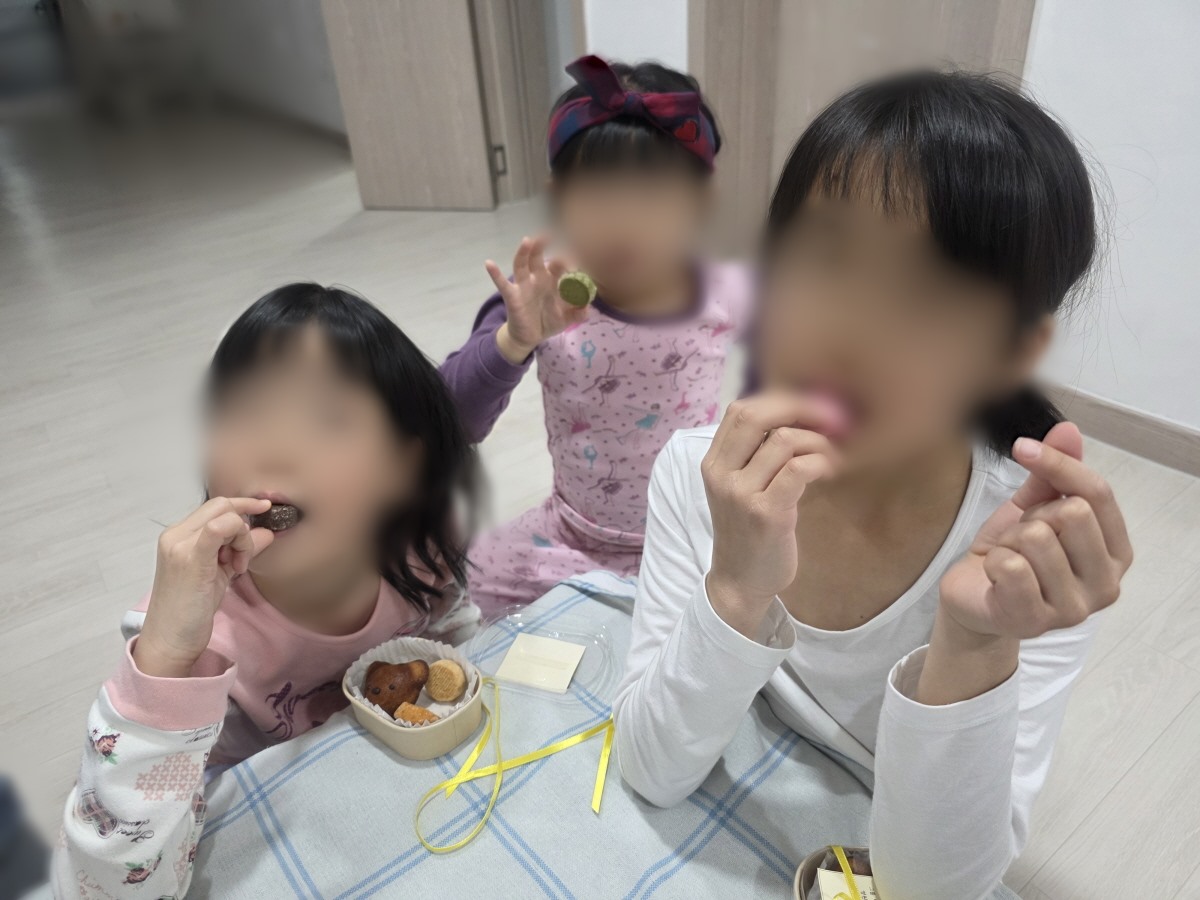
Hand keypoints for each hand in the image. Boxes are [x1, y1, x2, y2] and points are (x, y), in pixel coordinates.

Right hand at [135, 497, 275, 676]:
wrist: (170, 639)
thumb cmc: (192, 609)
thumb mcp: (220, 573)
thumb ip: (238, 550)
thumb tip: (266, 533)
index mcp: (178, 536)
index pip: (215, 506)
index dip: (243, 506)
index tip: (265, 510)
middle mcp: (175, 535)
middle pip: (221, 506)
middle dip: (244, 524)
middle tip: (243, 556)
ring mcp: (179, 544)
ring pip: (225, 515)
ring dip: (242, 539)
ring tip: (236, 567)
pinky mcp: (189, 557)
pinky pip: (219, 528)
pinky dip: (238, 541)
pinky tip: (236, 566)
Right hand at [486, 235, 586, 363]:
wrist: (530, 337)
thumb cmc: (548, 321)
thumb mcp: (567, 319)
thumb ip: (579, 313)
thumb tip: (588, 307)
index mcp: (552, 281)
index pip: (560, 265)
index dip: (567, 263)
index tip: (575, 268)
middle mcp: (537, 278)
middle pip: (539, 257)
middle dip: (543, 246)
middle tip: (549, 236)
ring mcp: (523, 286)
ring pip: (522, 264)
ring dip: (524, 252)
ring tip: (527, 240)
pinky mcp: (512, 296)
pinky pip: (502, 284)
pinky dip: (495, 274)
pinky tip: (489, 263)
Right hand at [701, 394, 845, 635]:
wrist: (740, 582)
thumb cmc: (748, 532)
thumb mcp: (739, 487)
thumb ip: (754, 454)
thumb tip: (798, 414)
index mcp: (713, 462)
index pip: (741, 409)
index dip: (780, 399)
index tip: (811, 408)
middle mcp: (721, 474)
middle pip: (757, 415)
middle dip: (802, 408)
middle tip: (832, 419)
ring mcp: (741, 494)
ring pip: (784, 440)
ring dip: (819, 440)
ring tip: (833, 454)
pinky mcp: (766, 514)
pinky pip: (798, 469)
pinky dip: (822, 461)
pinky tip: (831, 470)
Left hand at [939, 422, 1132, 640]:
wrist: (973, 597)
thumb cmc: (1012, 553)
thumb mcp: (1033, 506)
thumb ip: (1054, 472)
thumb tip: (1067, 428)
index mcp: (1116, 552)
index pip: (1097, 493)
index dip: (1057, 463)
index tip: (1022, 447)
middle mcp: (1106, 584)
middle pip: (1071, 513)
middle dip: (1031, 517)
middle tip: (1020, 538)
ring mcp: (1074, 609)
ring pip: (1037, 538)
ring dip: (1010, 542)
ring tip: (1009, 558)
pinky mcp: (1036, 622)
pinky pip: (1011, 567)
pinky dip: (993, 562)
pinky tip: (996, 577)